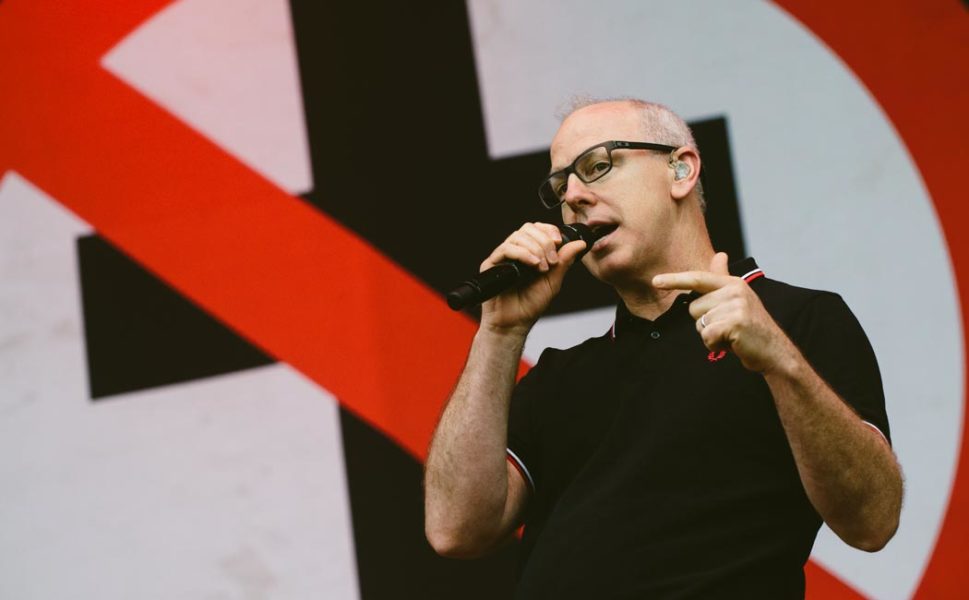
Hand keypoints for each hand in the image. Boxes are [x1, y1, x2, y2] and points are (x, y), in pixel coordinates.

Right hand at [479, 222, 586, 333]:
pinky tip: (533, 264)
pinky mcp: (491, 264)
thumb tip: (580, 244)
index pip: (537, 229)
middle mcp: (515, 252)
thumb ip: (564, 261)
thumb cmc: (530, 305)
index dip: (548, 230)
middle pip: (527, 229)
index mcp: (529, 253)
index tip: (558, 242)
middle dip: (544, 242)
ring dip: (535, 249)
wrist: (514, 323)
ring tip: (542, 267)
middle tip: (552, 261)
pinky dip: (522, 253)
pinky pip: (505, 249)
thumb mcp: (553, 280)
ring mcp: (502, 257)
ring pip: (517, 237)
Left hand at [652, 252, 794, 372]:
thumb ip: (723, 279)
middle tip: (727, 327)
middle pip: (693, 308)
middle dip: (704, 323)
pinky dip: (714, 344)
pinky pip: (706, 335)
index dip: (675, 280)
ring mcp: (736, 305)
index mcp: (733, 283)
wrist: (774, 351)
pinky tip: (731, 343)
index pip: (698, 278)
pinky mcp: (736, 322)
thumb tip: (720, 255)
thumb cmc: (750, 327)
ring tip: (730, 335)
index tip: (655, 281)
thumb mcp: (737, 299)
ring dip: (710, 335)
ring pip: (699, 323)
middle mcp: (735, 290)